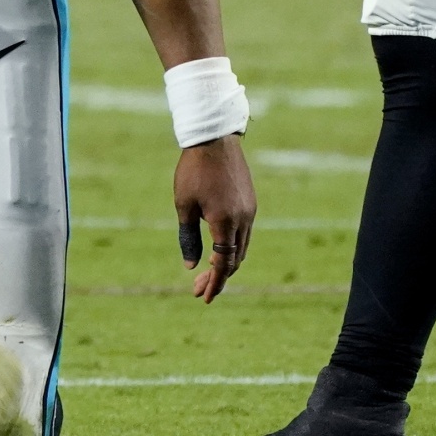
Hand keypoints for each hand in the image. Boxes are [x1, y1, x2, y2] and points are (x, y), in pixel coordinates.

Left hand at [174, 135, 255, 302]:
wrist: (214, 137)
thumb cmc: (193, 170)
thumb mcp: (184, 205)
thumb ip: (188, 237)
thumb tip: (192, 265)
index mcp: (224, 223)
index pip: (223, 264)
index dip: (214, 283)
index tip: (203, 298)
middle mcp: (243, 220)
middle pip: (234, 260)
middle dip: (217, 277)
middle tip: (197, 289)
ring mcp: (250, 211)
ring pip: (241, 248)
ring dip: (226, 263)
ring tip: (207, 273)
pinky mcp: (250, 202)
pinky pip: (245, 233)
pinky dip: (233, 247)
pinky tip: (219, 249)